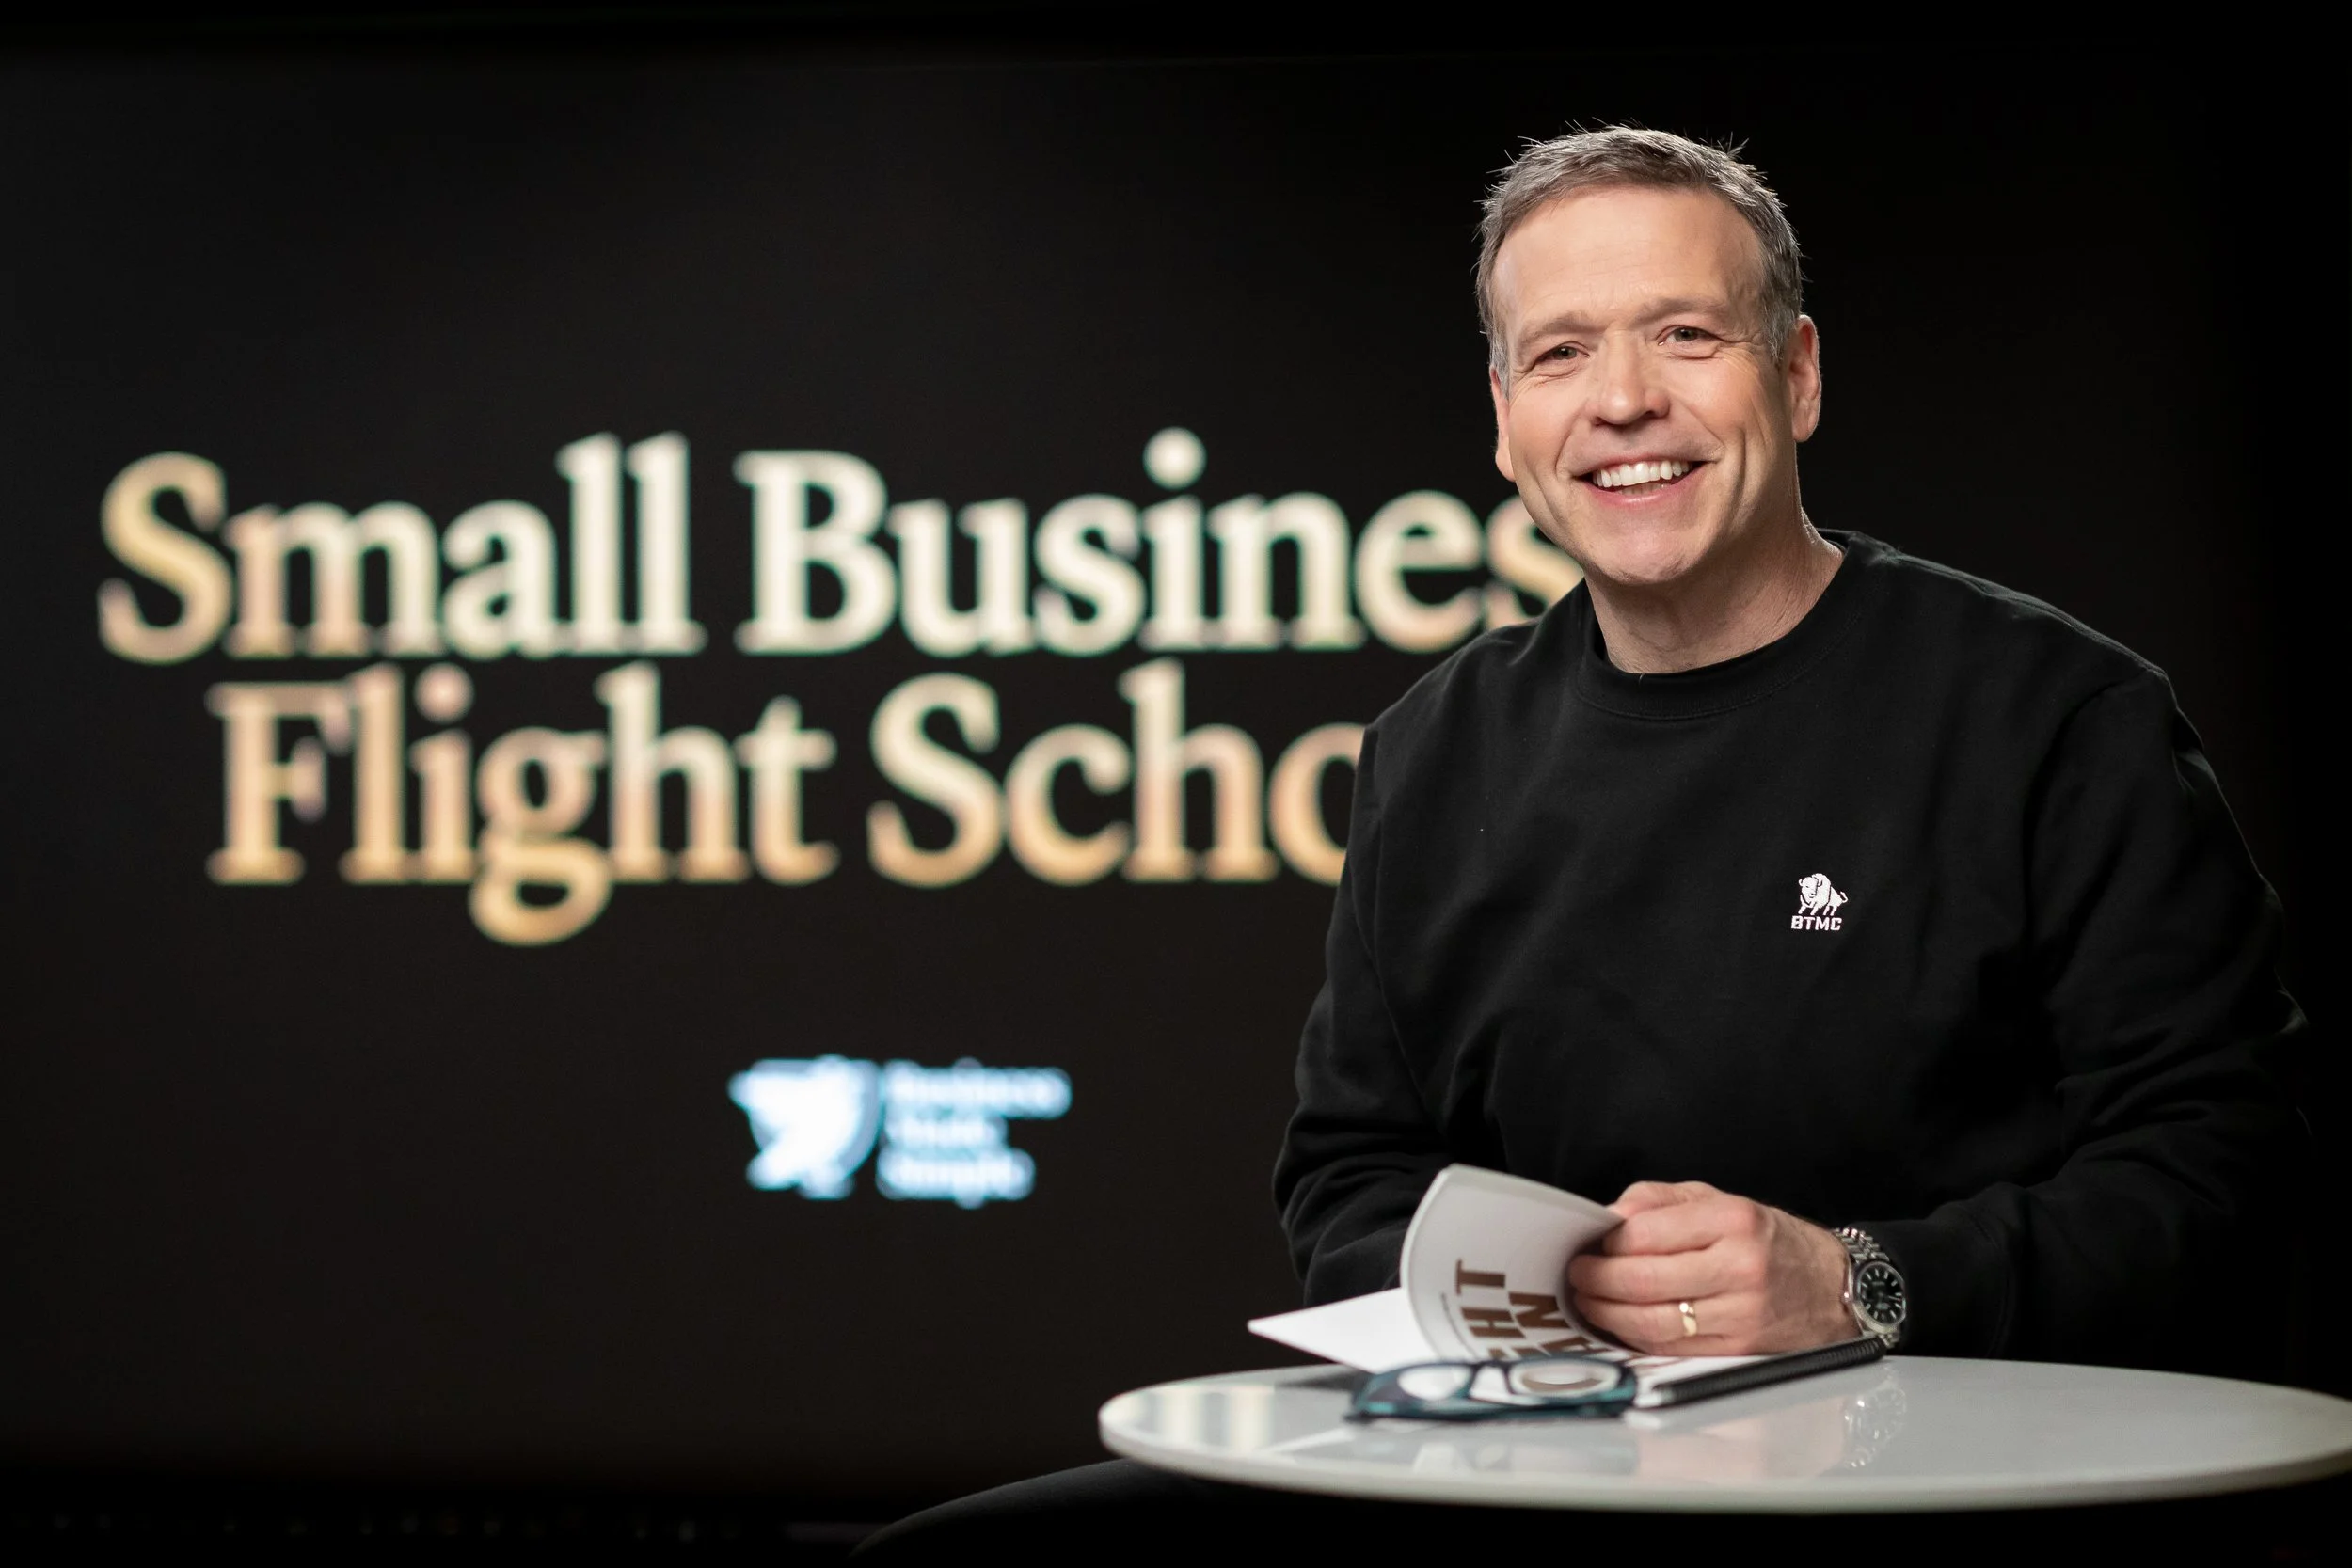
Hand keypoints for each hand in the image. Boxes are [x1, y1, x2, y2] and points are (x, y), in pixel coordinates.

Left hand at [1565, 1180, 1853, 1354]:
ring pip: (1653, 1322)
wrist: (1830, 1285)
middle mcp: (1739, 1268)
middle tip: (1577, 1275)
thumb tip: (1607, 1218)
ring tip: (1589, 1301)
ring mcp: (1740, 1313)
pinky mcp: (1738, 1348)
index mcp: (1732, 1221)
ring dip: (1607, 1314)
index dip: (1605, 1242)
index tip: (1587, 1243)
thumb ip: (1658, 1201)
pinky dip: (1636, 1337)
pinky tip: (1620, 1324)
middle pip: (1643, 1281)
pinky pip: (1671, 1348)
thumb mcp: (1717, 1199)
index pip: (1646, 1233)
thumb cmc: (1766, 1239)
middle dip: (1596, 1281)